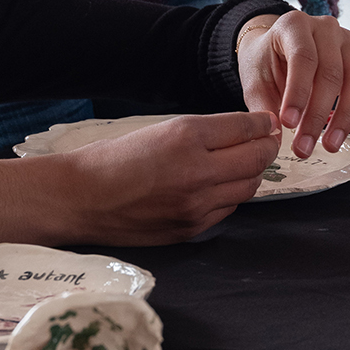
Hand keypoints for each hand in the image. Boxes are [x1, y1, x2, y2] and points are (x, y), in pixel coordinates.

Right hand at [56, 112, 279, 243]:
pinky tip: (224, 185)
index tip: (267, 121)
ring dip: (253, 172)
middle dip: (267, 146)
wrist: (81, 198)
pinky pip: (229, 209)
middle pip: (255, 158)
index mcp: (185, 136)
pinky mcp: (192, 228)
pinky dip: (233, 194)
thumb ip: (203, 132)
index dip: (261, 123)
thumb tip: (242, 131)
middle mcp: (197, 170)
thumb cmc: (113, 158)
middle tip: (268, 140)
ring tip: (248, 161)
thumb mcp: (159, 129)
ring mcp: (196, 204)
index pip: (243, 127)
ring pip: (248, 186)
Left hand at [236, 11, 349, 157]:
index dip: (297, 93)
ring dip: (347, 115)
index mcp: (294, 25)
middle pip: (331, 72)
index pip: (303, 58)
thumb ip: (264, 106)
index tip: (288, 124)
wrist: (275, 47)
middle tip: (304, 147)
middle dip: (318, 115)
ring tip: (330, 143)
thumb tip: (276, 137)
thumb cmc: (266, 62)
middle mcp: (325, 27)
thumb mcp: (254, 80)